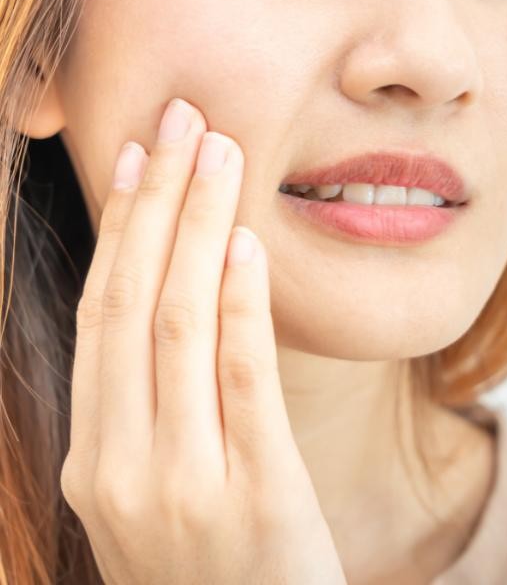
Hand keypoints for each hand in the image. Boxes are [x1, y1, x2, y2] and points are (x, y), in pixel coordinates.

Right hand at [60, 98, 347, 584]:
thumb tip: (163, 311)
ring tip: (219, 157)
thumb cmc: (209, 570)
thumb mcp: (155, 496)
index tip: (136, 161)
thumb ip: (148, 418)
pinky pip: (243, 383)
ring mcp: (185, 485)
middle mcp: (120, 469)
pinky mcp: (258, 497)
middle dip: (157, 205)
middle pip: (132, 306)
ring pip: (179, 330)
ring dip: (199, 231)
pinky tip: (248, 246)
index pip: (99, 320)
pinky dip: (242, 308)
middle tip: (183, 124)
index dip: (118, 232)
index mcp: (90, 462)